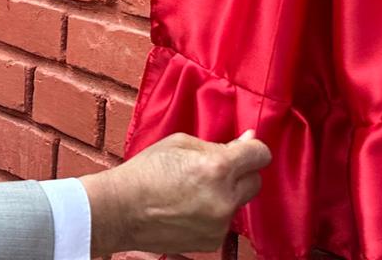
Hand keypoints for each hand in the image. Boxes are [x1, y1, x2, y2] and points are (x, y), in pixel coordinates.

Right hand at [78, 129, 270, 256]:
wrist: (121, 210)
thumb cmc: (145, 171)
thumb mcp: (179, 144)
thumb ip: (218, 144)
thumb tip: (247, 141)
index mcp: (217, 167)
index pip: (260, 155)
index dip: (253, 149)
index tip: (246, 150)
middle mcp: (223, 198)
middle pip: (255, 181)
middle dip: (240, 173)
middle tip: (212, 170)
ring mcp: (219, 223)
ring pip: (238, 202)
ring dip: (224, 194)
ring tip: (191, 191)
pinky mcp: (212, 241)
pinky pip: (223, 222)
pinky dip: (212, 214)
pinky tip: (187, 208)